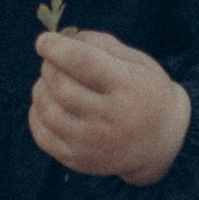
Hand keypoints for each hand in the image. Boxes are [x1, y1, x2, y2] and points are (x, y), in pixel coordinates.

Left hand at [31, 28, 190, 185]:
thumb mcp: (137, 61)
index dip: (57, 48)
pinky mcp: (79, 161)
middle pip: (61, 85)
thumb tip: (62, 39)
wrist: (161, 142)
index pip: (82, 62)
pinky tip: (48, 103)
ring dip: (40, 88)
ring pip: (48, 109)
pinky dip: (37, 114)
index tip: (44, 40)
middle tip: (52, 61)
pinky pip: (42, 135)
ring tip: (50, 82)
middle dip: (49, 66)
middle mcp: (110, 118)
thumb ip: (101, 45)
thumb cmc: (146, 92)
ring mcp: (93, 143)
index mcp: (128, 87)